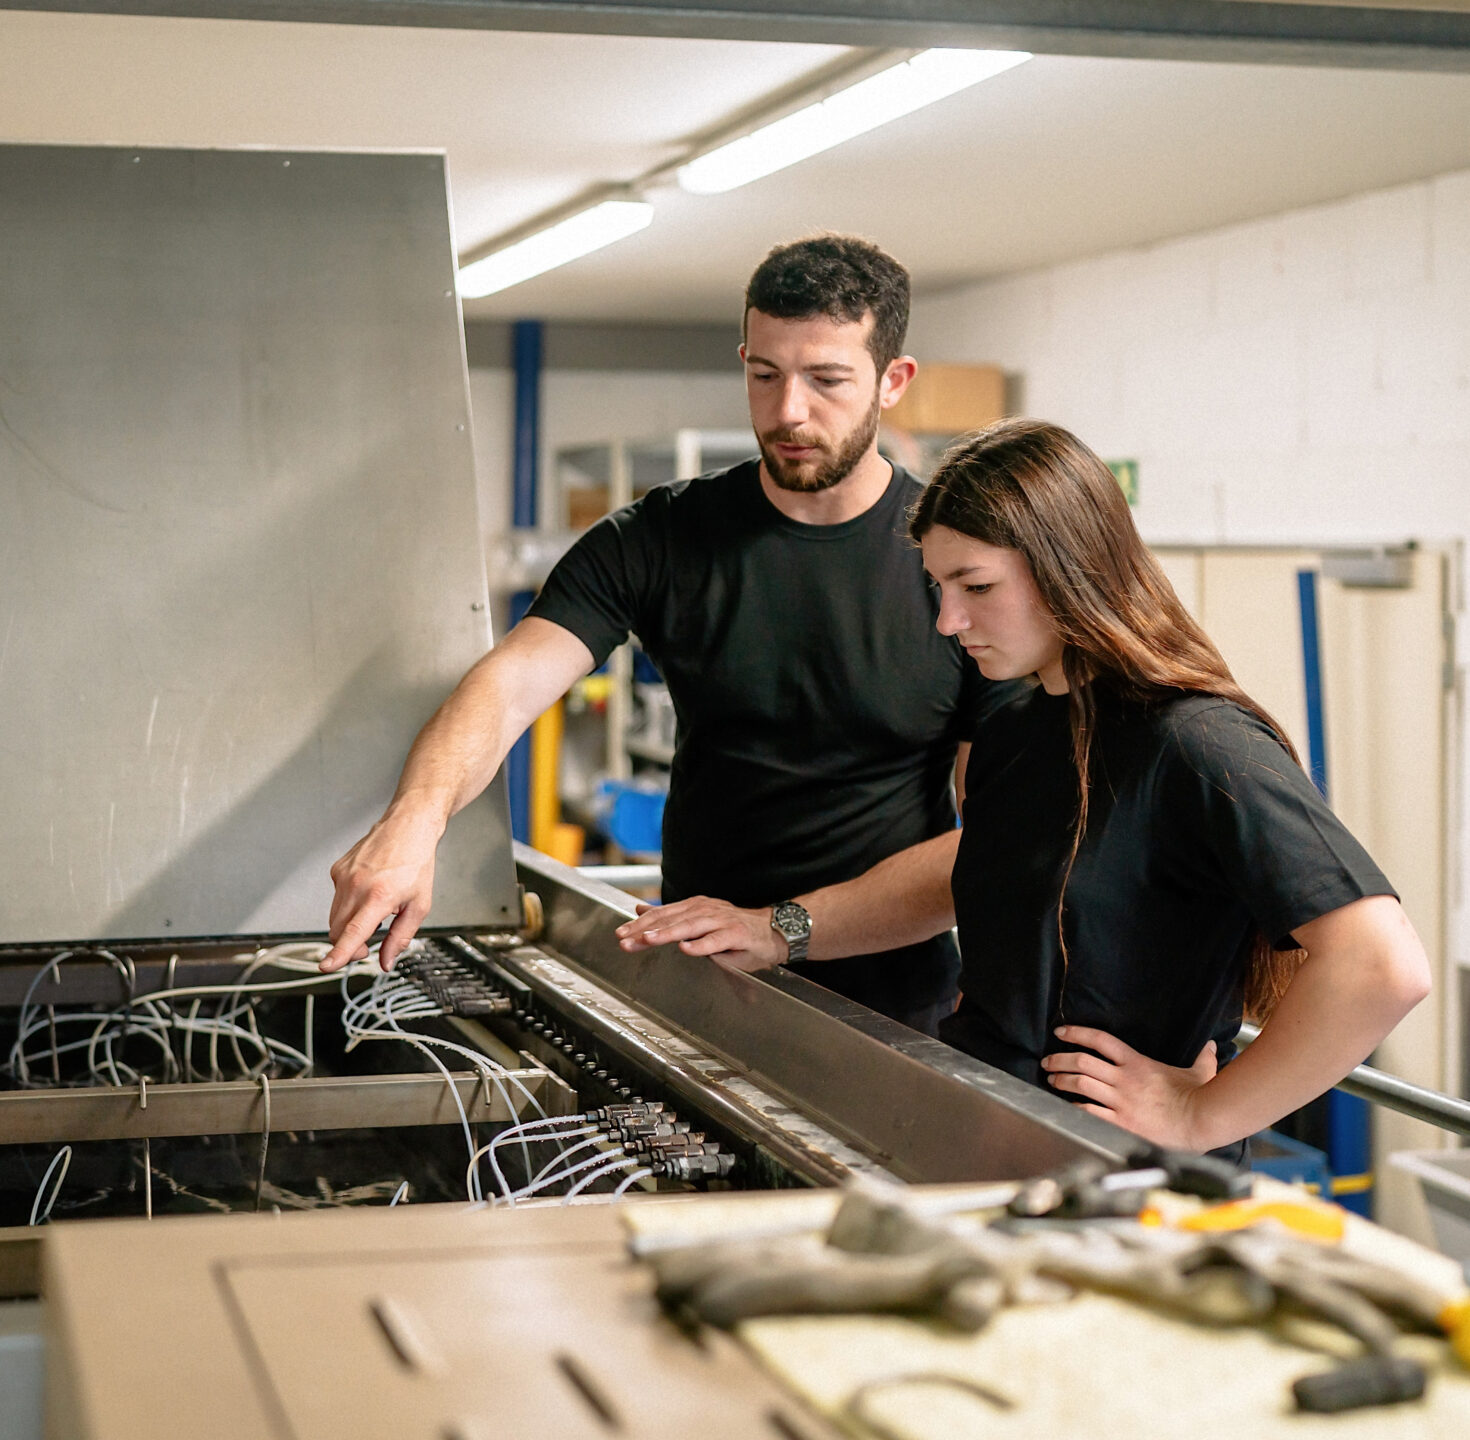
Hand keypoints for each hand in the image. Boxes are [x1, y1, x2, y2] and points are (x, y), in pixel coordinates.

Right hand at [321, 809, 442, 973]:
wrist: (408, 828)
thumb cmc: (416, 863)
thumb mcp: (419, 906)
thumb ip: (401, 938)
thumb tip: (387, 961)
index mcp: (379, 896)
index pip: (353, 932)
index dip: (339, 953)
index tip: (326, 966)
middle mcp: (356, 885)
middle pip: (338, 931)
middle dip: (349, 947)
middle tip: (369, 947)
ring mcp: (343, 876)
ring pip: (334, 917)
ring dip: (348, 927)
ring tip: (373, 915)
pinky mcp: (337, 870)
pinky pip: (336, 899)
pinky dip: (348, 906)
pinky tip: (366, 895)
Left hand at [615, 898, 787, 973]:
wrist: (772, 931)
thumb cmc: (734, 931)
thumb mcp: (699, 921)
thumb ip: (671, 917)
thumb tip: (641, 909)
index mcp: (694, 907)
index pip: (662, 915)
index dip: (640, 924)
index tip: (620, 934)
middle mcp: (706, 910)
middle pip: (671, 919)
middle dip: (646, 930)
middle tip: (625, 940)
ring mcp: (722, 921)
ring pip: (691, 926)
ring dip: (668, 933)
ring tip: (648, 940)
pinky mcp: (737, 934)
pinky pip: (717, 940)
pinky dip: (701, 945)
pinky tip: (686, 949)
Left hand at [1041, 1025, 1217, 1150]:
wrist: (1201, 1122)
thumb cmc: (1200, 1098)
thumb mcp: (1200, 1072)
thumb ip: (1202, 1058)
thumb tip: (1211, 1046)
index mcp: (1137, 1063)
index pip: (1100, 1040)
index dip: (1077, 1032)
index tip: (1061, 1032)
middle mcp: (1124, 1079)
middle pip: (1082, 1062)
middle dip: (1059, 1059)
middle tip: (1048, 1061)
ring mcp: (1120, 1101)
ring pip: (1080, 1084)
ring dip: (1062, 1080)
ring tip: (1052, 1080)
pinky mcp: (1121, 1122)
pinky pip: (1089, 1112)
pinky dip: (1074, 1107)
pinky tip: (1067, 1105)